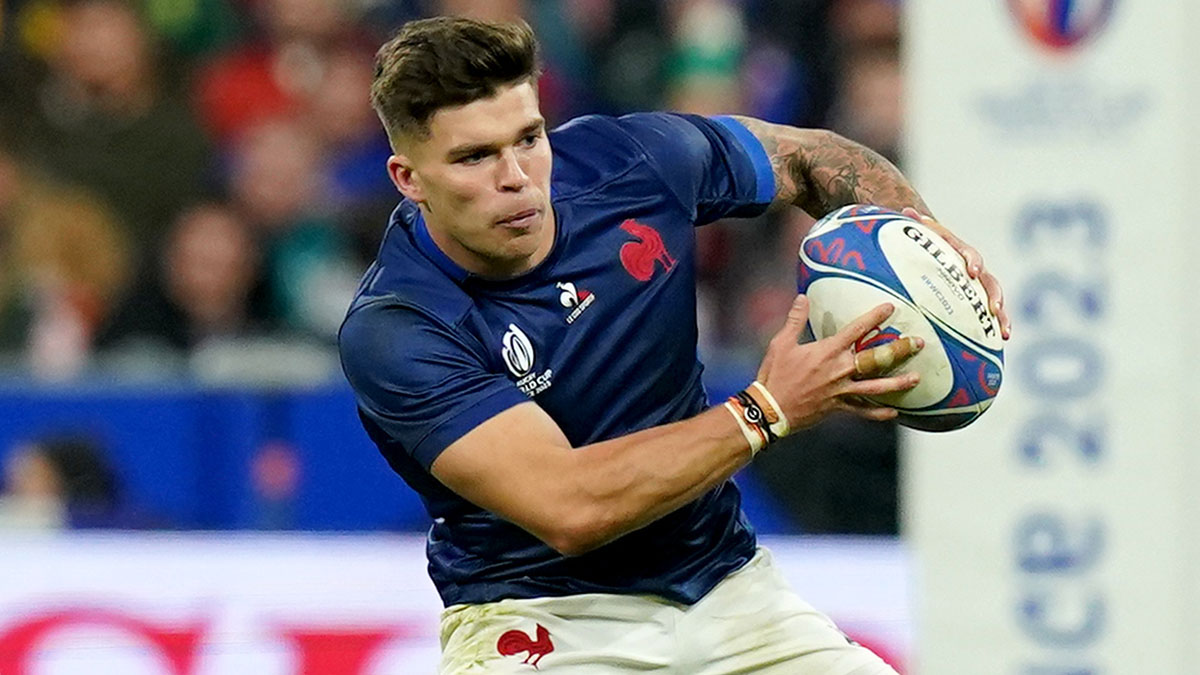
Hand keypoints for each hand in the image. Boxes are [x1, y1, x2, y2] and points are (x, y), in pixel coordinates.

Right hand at [756, 295, 922, 427]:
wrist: (772, 409)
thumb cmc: (775, 375)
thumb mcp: (781, 343)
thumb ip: (795, 320)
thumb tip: (802, 298)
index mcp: (828, 352)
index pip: (857, 330)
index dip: (875, 317)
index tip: (891, 307)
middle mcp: (840, 370)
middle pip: (876, 359)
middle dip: (898, 350)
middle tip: (917, 343)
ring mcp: (842, 390)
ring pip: (876, 387)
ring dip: (898, 382)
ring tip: (917, 378)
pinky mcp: (839, 407)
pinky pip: (863, 411)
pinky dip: (879, 413)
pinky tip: (894, 412)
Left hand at [902, 207, 1011, 339]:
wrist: (938, 248)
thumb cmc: (927, 244)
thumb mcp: (922, 235)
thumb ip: (917, 227)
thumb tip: (906, 210)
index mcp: (961, 252)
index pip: (970, 255)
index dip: (973, 261)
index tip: (972, 271)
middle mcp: (975, 269)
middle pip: (990, 282)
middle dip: (994, 295)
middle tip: (994, 308)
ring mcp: (979, 285)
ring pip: (996, 299)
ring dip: (1002, 316)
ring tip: (1005, 332)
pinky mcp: (979, 299)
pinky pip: (991, 313)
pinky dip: (998, 325)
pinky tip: (1002, 340)